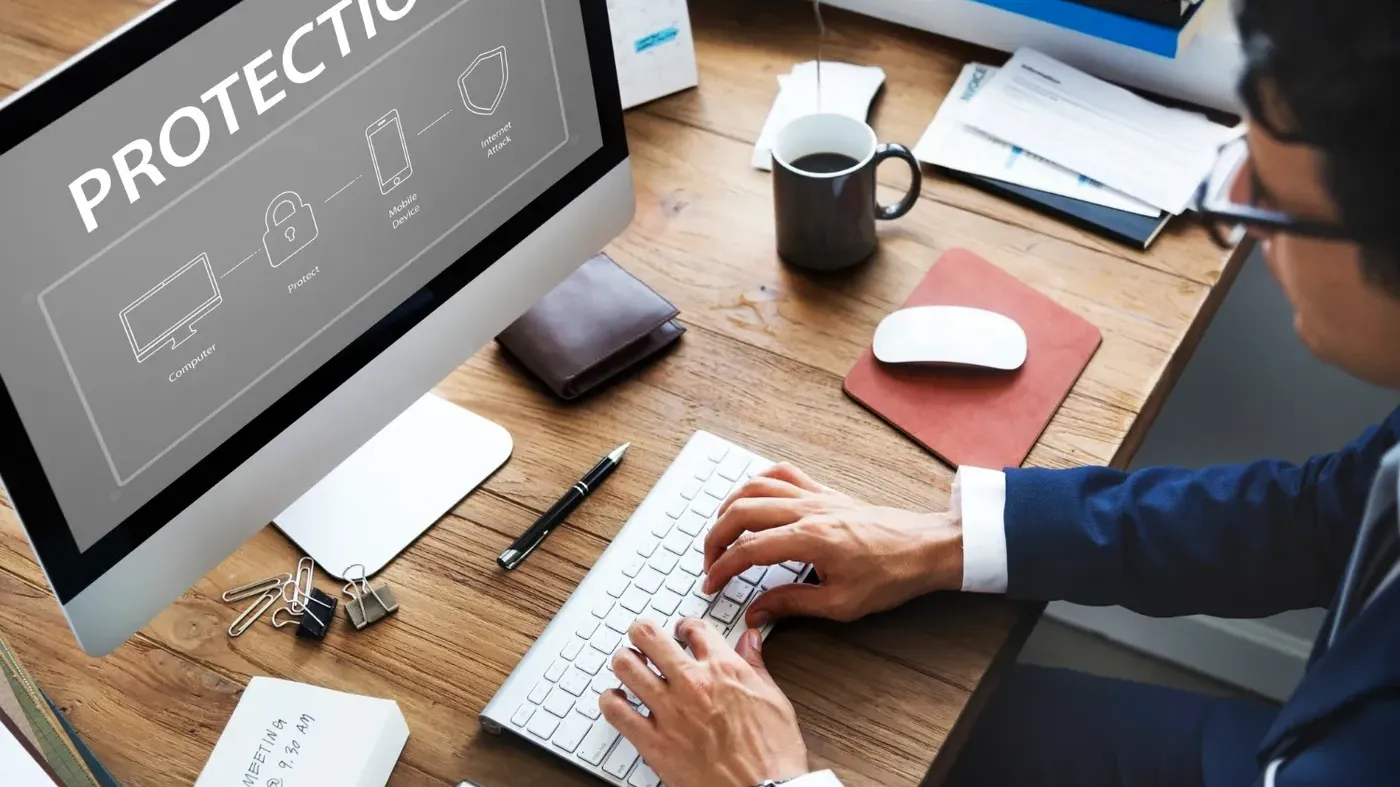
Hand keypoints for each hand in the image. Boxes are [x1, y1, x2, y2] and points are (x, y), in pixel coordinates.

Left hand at [601, 619, 809, 786]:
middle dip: (643, 632)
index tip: (681, 633)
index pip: (693, 628)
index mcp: (724, 669)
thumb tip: (749, 641)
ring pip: (626, 666)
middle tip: (643, 638)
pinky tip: (617, 701)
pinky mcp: (653, 742)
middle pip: (649, 636)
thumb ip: (755, 665)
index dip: (684, 626)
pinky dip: (611, 701)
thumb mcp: (773, 699)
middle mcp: (692, 684)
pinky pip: (616, 711)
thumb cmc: (772, 754)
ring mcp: (669, 712)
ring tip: (630, 667)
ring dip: (625, 662)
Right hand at [702, 463, 962, 626]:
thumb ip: (792, 604)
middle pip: (742, 512)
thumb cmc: (892, 575)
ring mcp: (817, 496)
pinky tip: (751, 496)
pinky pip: (783, 474)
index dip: (722, 568)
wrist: (927, 548)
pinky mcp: (826, 492)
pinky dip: (759, 481)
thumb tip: (757, 612)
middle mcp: (809, 510)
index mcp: (810, 539)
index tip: (711, 584)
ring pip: (756, 487)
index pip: (749, 550)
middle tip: (709, 562)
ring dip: (730, 507)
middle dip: (716, 537)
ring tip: (721, 532)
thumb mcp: (841, 604)